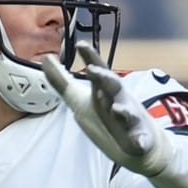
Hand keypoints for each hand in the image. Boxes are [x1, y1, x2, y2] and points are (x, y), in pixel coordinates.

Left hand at [41, 41, 172, 176]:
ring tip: (116, 109)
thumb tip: (46, 60)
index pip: (98, 70)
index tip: (81, 45)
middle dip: (104, 78)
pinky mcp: (139, 139)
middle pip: (113, 86)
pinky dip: (141, 140)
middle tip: (92, 70)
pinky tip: (139, 143)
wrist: (138, 141)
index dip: (90, 57)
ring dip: (123, 110)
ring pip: (128, 112)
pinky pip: (141, 140)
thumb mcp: (81, 98)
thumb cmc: (108, 115)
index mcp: (104, 90)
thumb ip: (62, 82)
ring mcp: (130, 120)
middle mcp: (118, 101)